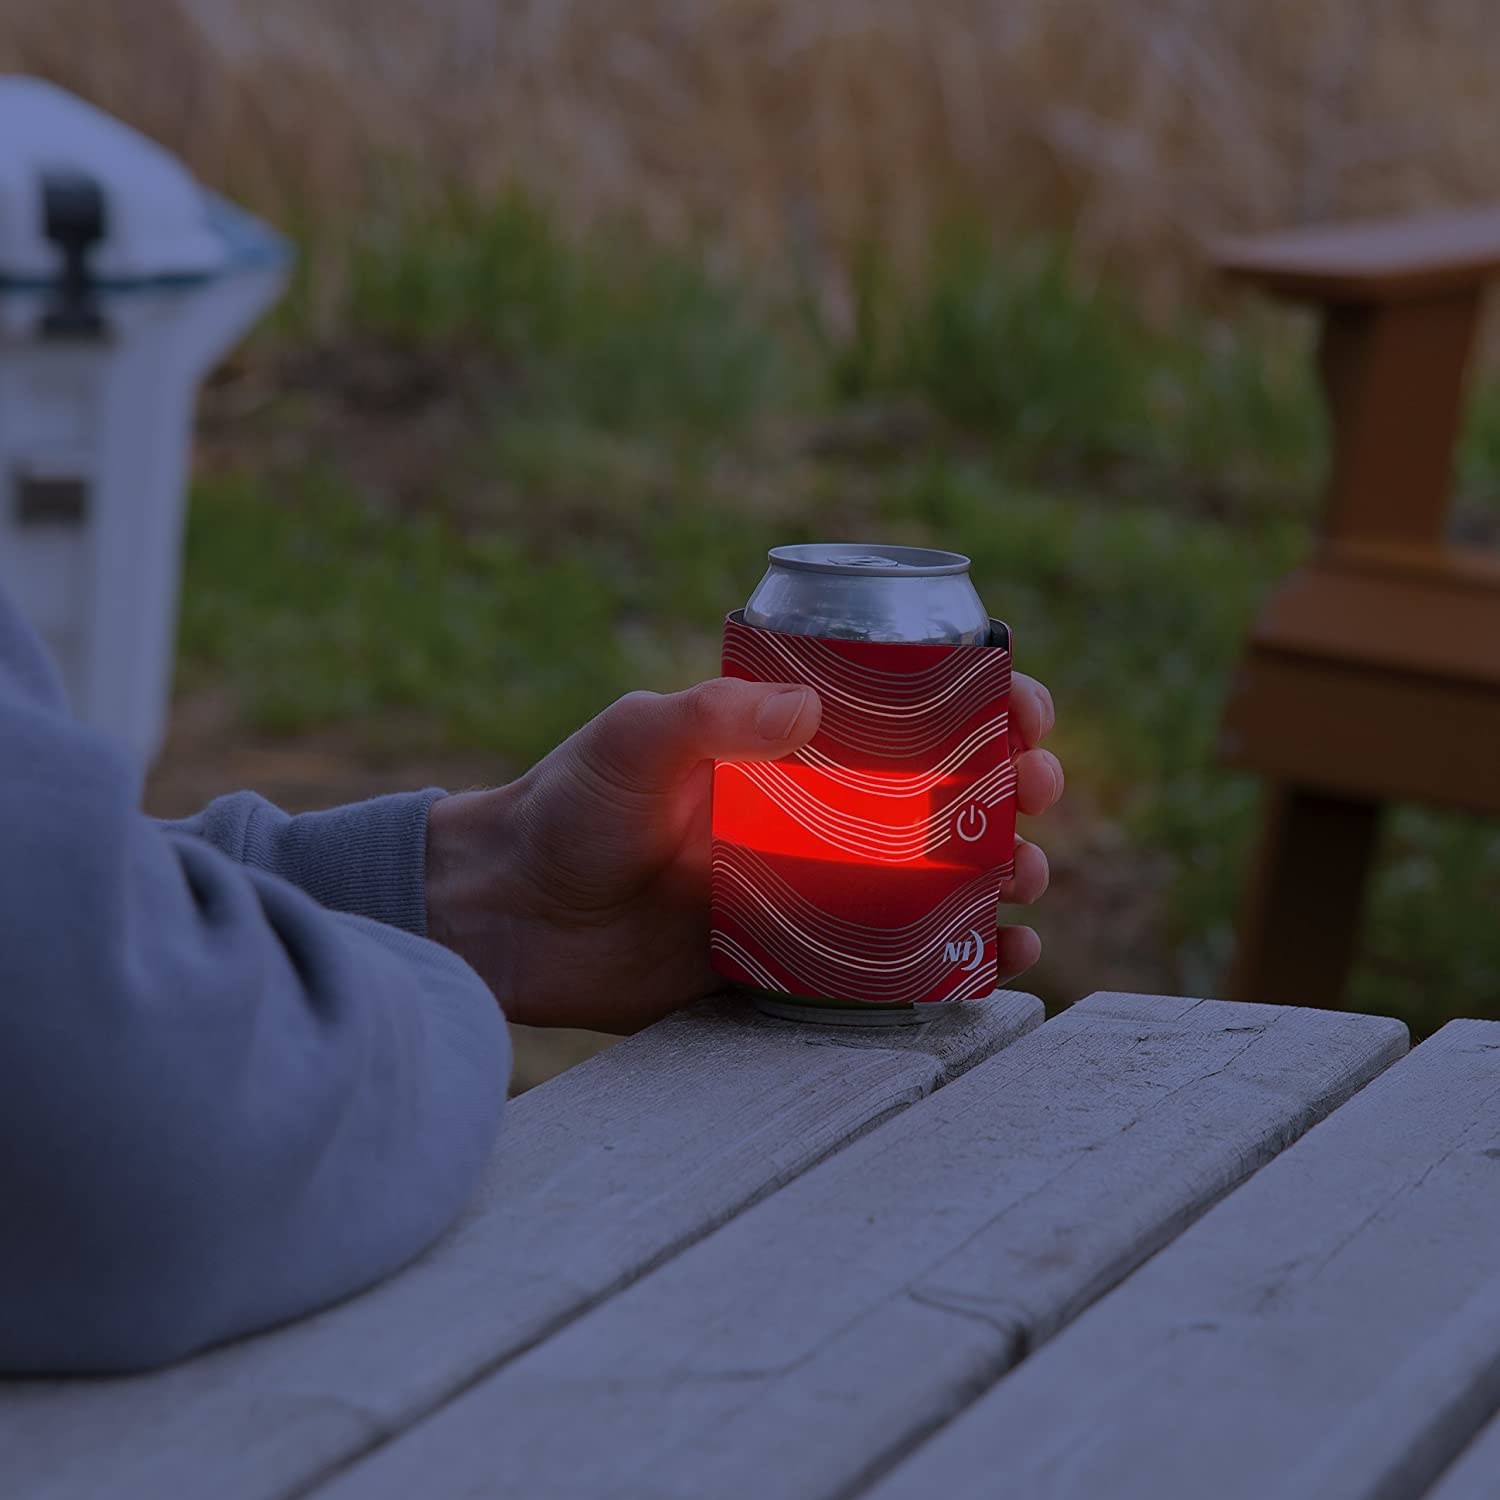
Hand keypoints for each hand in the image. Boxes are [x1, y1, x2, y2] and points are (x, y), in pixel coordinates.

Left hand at [426, 676, 1062, 1032]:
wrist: (513, 918)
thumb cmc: (566, 808)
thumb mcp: (633, 740)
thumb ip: (708, 718)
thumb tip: (810, 708)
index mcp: (788, 745)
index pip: (907, 710)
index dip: (981, 703)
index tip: (1024, 708)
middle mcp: (816, 812)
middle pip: (945, 795)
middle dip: (1011, 791)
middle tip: (1034, 796)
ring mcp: (815, 890)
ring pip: (940, 879)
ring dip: (1004, 875)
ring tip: (1027, 881)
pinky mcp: (800, 963)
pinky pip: (900, 964)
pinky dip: (960, 963)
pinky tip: (1000, 964)